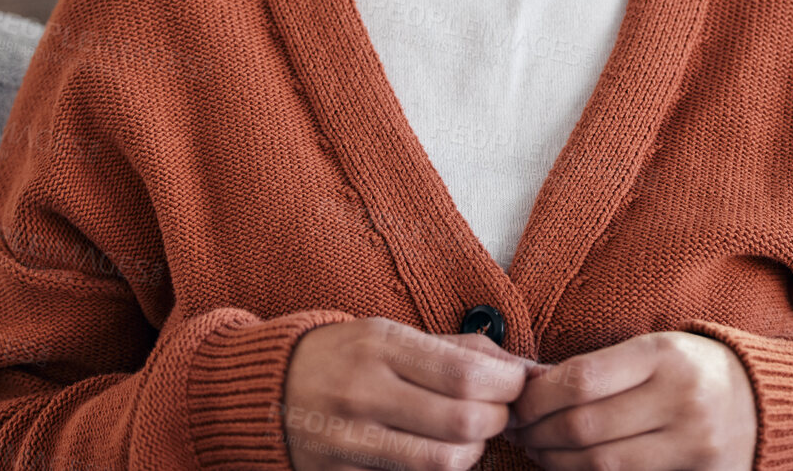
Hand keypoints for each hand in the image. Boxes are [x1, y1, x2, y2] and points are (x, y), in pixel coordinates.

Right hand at [283, 316, 535, 470]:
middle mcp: (363, 391)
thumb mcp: (392, 334)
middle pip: (462, 422)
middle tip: (495, 413)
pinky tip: (433, 453)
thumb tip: (526, 369)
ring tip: (466, 436)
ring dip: (471, 453)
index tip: (514, 385)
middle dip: (496, 421)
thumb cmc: (343, 356)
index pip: (466, 374)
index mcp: (380, 344)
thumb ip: (458, 349)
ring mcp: (350, 439)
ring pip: (442, 463)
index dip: (507, 386)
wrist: (267, 389)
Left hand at [503, 331, 756, 470]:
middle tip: (519, 430)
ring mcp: (692, 443)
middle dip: (539, 433)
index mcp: (663, 354)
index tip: (517, 402)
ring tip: (538, 449)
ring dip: (556, 461)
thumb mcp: (654, 348)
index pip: (581, 380)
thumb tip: (532, 387)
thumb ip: (599, 366)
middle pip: (585, 427)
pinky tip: (572, 466)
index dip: (537, 397)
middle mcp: (680, 398)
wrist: (763, 401)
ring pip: (601, 464)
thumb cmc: (693, 368)